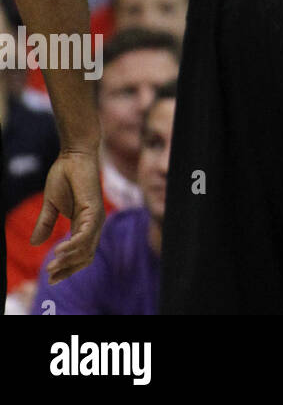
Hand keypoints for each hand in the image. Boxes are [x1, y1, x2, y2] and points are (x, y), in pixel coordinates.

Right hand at [33, 150, 104, 282]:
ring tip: (51, 268)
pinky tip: (59, 252)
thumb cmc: (64, 177)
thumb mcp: (51, 205)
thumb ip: (46, 224)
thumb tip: (36, 243)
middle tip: (50, 278)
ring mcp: (96, 217)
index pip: (81, 253)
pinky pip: (85, 234)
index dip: (68, 267)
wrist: (73, 156)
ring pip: (86, 248)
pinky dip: (73, 246)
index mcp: (84, 223)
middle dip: (68, 269)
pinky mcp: (93, 209)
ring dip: (68, 261)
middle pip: (85, 256)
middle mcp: (93, 223)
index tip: (51, 278)